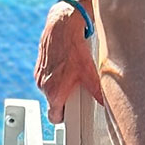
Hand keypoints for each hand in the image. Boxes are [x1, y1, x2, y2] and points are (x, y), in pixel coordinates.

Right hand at [35, 0, 101, 123]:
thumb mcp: (89, 72)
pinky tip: (66, 67)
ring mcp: (39, 75)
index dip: (64, 118)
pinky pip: (47, 78)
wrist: (62, 27)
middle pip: (53, 103)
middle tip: (77, 93)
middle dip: (64, 100)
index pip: (54, 117)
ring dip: (60, 87)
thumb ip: (97, 91)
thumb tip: (105, 102)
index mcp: (53, 92)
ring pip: (50, 90)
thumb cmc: (73, 48)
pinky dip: (56, 76)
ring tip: (73, 77)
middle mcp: (43, 85)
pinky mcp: (39, 65)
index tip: (71, 116)